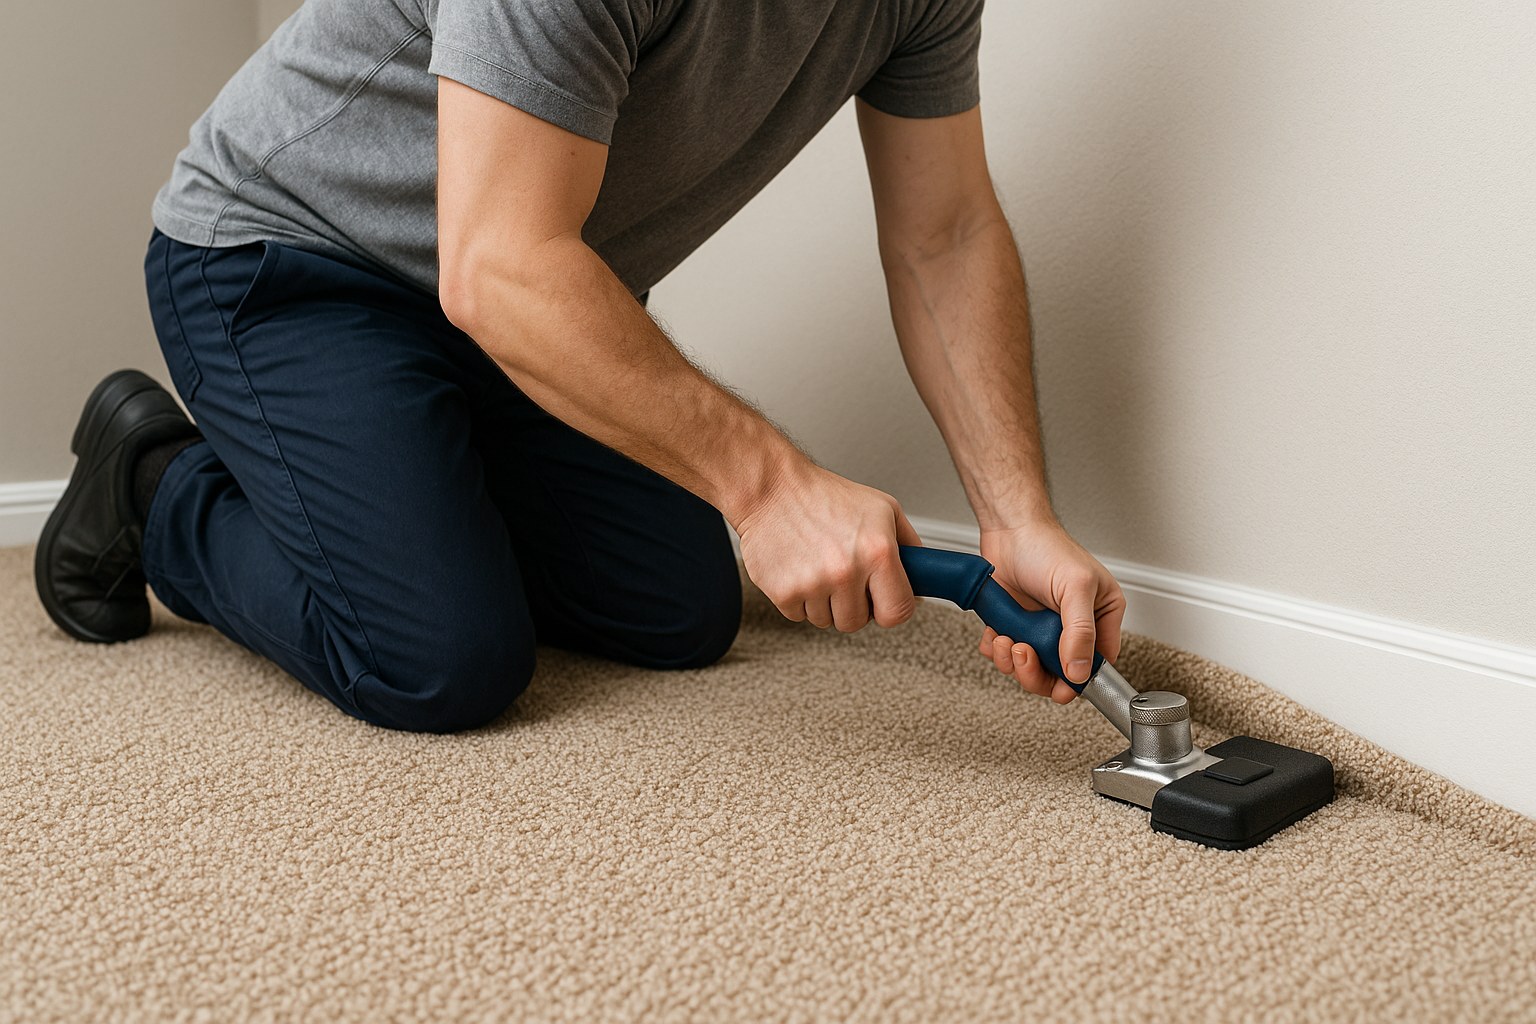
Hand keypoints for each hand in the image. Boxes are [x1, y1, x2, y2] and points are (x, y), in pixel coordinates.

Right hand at [735, 459, 921, 631]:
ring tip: (818, 566)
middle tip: (844, 576)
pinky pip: (799, 616)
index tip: (884, 602)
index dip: (891, 609)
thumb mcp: (881, 508)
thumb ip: (908, 544)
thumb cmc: (824, 496)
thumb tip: (923, 576)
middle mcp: (846, 570)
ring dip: (824, 602)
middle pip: (857, 622)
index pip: (898, 611)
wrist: (771, 489)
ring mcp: (813, 584)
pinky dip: (799, 598)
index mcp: (878, 551)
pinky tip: (798, 569)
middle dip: (853, 604)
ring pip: (827, 621)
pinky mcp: (784, 593)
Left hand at [976, 521, 1125, 703]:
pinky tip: (996, 633)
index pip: (1098, 664)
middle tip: (1023, 652)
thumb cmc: (1048, 547)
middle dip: (1037, 673)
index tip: (1060, 684)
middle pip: (1060, 675)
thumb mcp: (1075, 588)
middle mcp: (1072, 627)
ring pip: (1030, 669)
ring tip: (1007, 639)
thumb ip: (1080, 632)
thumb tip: (1079, 672)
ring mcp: (1042, 629)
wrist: (1009, 529)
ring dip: (1013, 662)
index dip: (1079, 680)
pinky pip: (1006, 656)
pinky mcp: (1016, 627)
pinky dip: (997, 651)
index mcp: (1100, 617)